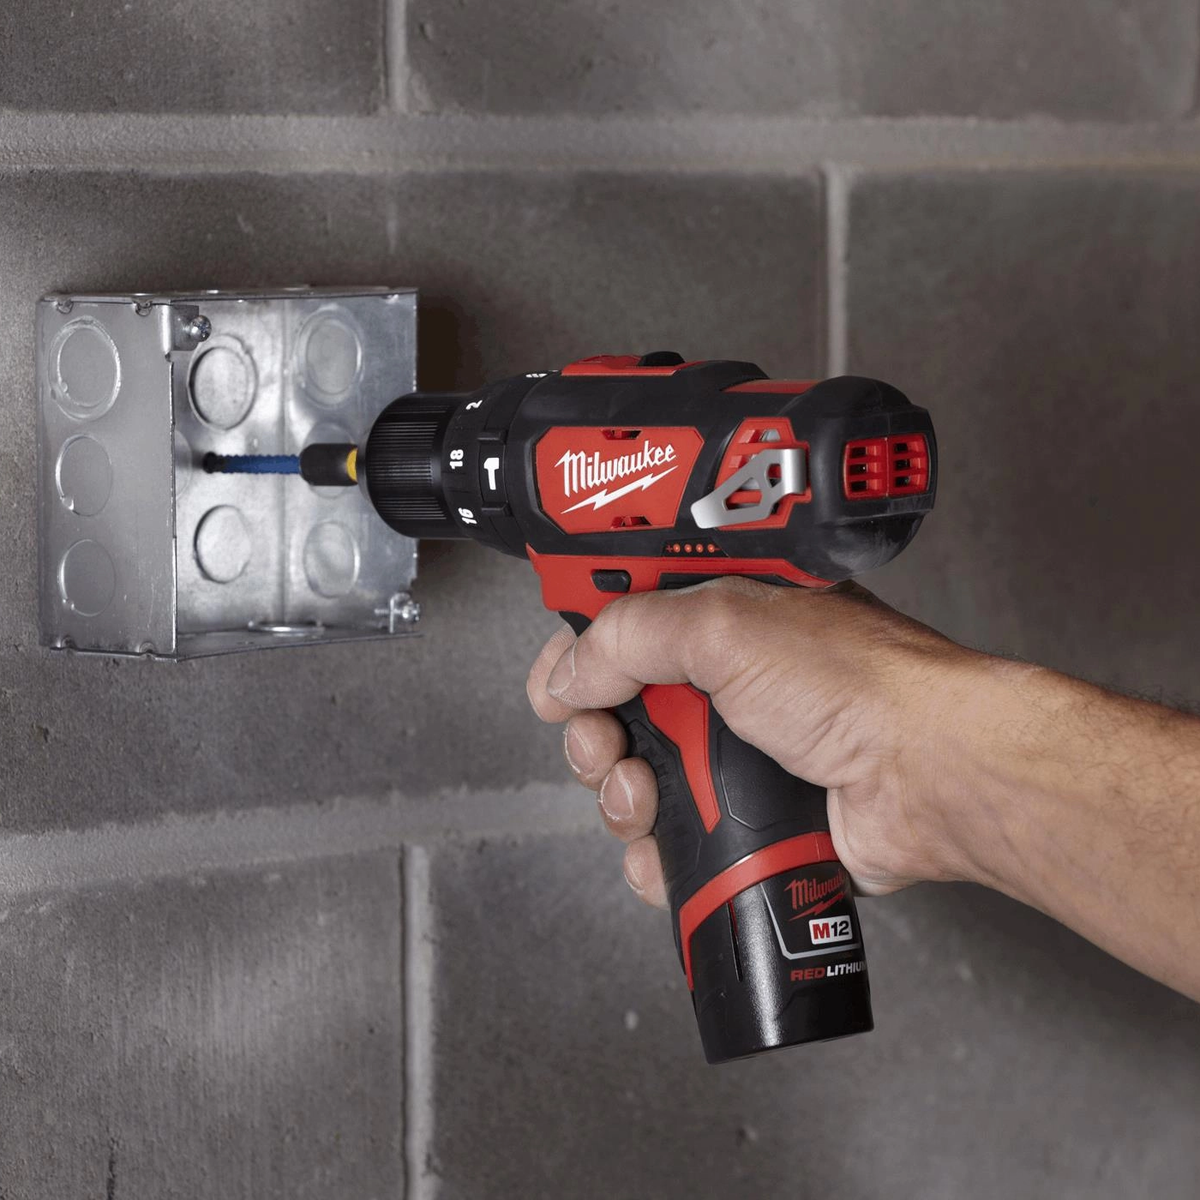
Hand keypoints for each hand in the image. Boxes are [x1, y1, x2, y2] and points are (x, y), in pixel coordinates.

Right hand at [526, 577, 986, 908]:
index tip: (555, 680)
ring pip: (637, 779)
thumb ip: (631, 636)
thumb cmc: (864, 685)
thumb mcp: (727, 627)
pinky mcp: (748, 814)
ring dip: (621, 795)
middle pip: (615, 708)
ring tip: (643, 795)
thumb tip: (573, 667)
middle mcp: (726, 678)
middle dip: (593, 733)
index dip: (577, 647)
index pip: (620, 619)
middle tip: (602, 742)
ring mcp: (736, 751)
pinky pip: (672, 838)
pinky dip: (656, 850)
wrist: (932, 776)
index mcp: (721, 613)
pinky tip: (666, 847)